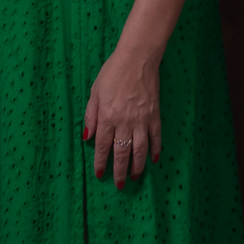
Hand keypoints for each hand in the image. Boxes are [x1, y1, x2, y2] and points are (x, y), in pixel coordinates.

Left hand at [83, 45, 161, 188]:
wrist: (138, 58)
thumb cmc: (113, 72)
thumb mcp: (94, 92)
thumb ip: (90, 116)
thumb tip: (87, 137)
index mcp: (107, 116)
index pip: (103, 146)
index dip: (101, 162)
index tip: (100, 175)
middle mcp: (124, 122)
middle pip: (121, 152)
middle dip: (120, 171)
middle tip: (120, 185)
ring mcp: (141, 120)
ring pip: (140, 149)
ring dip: (137, 166)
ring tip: (135, 177)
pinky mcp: (155, 115)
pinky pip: (156, 137)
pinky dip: (156, 149)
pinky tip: (154, 159)